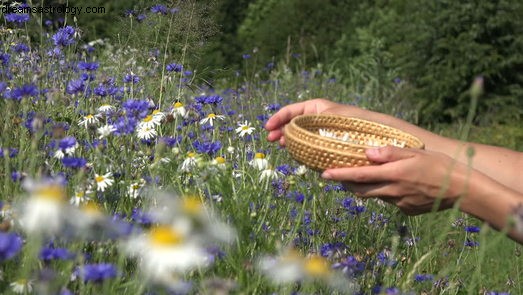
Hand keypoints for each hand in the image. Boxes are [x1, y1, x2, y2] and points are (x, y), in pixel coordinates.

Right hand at [265, 99, 361, 145]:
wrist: (372, 137)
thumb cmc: (352, 122)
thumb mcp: (328, 118)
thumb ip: (308, 123)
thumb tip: (289, 133)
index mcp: (315, 107)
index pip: (290, 110)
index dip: (277, 118)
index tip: (268, 127)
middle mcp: (315, 118)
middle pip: (291, 123)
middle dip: (280, 130)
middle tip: (271, 139)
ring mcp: (318, 131)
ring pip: (297, 134)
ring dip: (288, 140)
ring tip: (282, 145)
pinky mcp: (322, 143)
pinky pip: (306, 144)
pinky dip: (298, 148)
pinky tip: (294, 151)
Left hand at [321, 146, 471, 214]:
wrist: (461, 190)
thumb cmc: (439, 166)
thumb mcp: (415, 152)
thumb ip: (389, 152)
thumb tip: (367, 151)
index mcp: (392, 175)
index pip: (358, 175)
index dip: (339, 175)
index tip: (324, 173)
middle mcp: (392, 191)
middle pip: (360, 190)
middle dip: (346, 183)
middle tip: (336, 175)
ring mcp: (398, 203)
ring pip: (374, 196)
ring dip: (364, 187)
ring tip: (361, 177)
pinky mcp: (406, 210)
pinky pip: (389, 201)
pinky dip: (384, 192)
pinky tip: (393, 184)